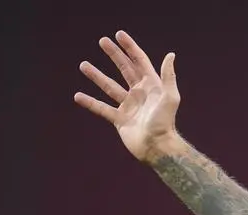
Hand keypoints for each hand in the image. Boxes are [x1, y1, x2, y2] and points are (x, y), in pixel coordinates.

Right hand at [74, 31, 181, 162]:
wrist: (157, 147)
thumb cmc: (165, 123)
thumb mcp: (170, 97)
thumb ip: (168, 76)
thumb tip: (170, 55)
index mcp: (151, 86)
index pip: (139, 61)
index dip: (130, 48)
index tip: (119, 35)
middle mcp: (139, 94)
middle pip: (124, 69)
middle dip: (114, 55)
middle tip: (102, 41)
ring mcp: (129, 106)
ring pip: (110, 87)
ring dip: (97, 76)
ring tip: (83, 65)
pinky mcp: (120, 120)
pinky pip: (102, 108)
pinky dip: (90, 103)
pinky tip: (78, 96)